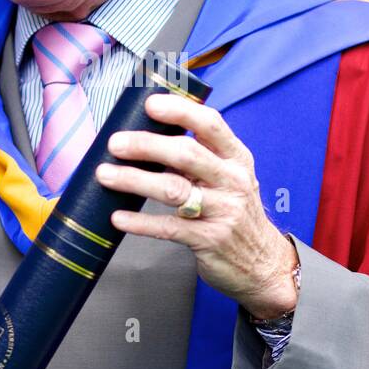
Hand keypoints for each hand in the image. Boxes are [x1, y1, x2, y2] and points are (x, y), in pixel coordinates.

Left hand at [95, 91, 299, 316]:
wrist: (263, 264)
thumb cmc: (236, 212)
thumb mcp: (229, 178)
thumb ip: (201, 157)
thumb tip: (149, 134)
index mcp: (236, 158)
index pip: (211, 124)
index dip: (180, 111)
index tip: (150, 104)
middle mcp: (232, 180)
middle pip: (186, 154)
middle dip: (147, 145)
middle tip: (115, 143)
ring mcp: (222, 211)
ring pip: (173, 189)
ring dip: (134, 180)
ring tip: (105, 175)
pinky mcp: (208, 239)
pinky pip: (167, 227)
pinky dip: (140, 222)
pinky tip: (118, 217)